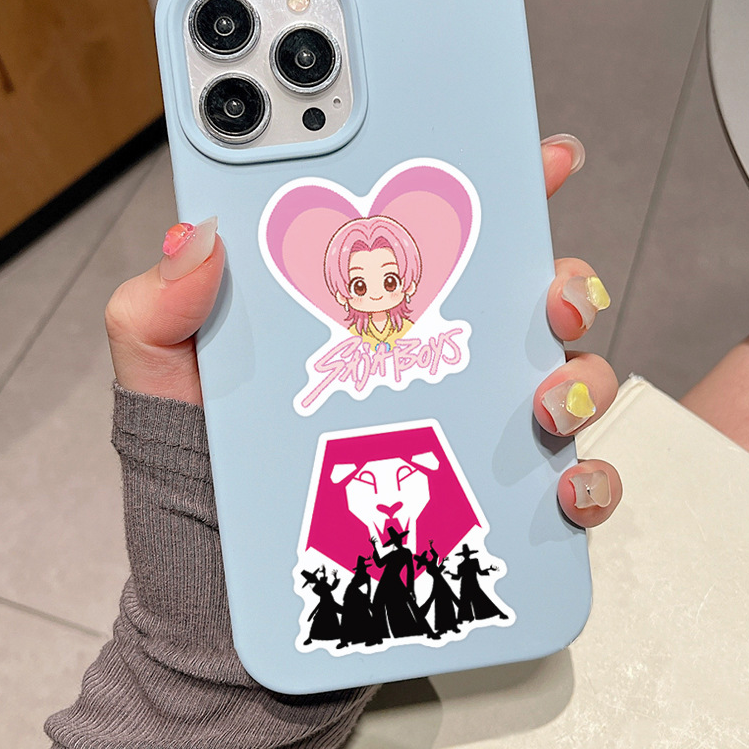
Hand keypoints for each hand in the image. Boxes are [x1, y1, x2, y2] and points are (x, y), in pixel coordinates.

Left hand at [105, 134, 622, 524]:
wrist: (216, 591)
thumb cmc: (198, 475)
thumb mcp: (165, 379)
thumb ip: (162, 306)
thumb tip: (199, 235)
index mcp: (367, 312)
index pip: (443, 234)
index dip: (499, 186)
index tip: (542, 157)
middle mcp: (429, 361)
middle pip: (528, 299)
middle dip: (566, 282)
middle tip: (550, 295)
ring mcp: (466, 431)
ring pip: (564, 382)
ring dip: (580, 381)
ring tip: (543, 405)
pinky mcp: (486, 506)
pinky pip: (565, 487)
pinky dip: (586, 484)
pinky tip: (561, 490)